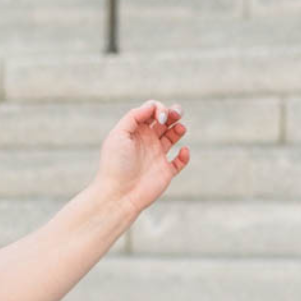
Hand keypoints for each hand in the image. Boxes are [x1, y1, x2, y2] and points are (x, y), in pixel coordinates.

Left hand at [92, 99, 189, 218]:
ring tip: (180, 129)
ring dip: (179, 129)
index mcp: (135, 132)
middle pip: (164, 120)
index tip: (160, 118)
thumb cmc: (115, 164)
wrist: (118, 194)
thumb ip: (134, 116)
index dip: (159, 108)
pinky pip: (180, 161)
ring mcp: (156, 156)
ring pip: (173, 136)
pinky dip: (185, 155)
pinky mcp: (165, 172)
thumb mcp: (119, 134)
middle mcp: (146, 142)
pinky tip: (183, 152)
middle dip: (173, 113)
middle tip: (175, 115)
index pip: (151, 111)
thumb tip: (152, 106)